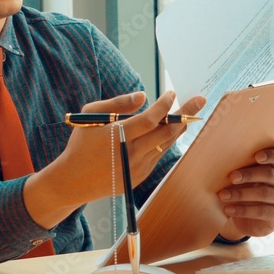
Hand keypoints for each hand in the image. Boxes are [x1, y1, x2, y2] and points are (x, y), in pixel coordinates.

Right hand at [23, 90, 205, 228]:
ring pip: (166, 144)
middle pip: (167, 131)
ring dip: (179, 127)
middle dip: (186, 114)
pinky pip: (158, 155)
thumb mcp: (90, 116)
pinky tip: (169, 131)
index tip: (172, 93)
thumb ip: (117, 104)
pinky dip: (165, 141)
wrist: (74, 180)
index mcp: (119, 135)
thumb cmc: (81, 143)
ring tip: (189, 114)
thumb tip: (143, 95)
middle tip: (200, 100)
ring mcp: (138, 167)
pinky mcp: (140, 176)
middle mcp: (132, 153)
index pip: (150, 118)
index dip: (164, 105)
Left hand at [217, 147, 273, 238]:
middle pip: (269, 174)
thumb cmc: (245, 189)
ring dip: (241, 194)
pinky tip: (229, 209)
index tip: (257, 156)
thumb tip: (225, 164)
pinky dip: (242, 210)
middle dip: (248, 175)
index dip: (270, 154)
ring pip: (264, 193)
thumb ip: (242, 169)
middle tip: (231, 177)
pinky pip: (261, 211)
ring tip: (223, 195)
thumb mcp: (245, 178)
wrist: (250, 220)